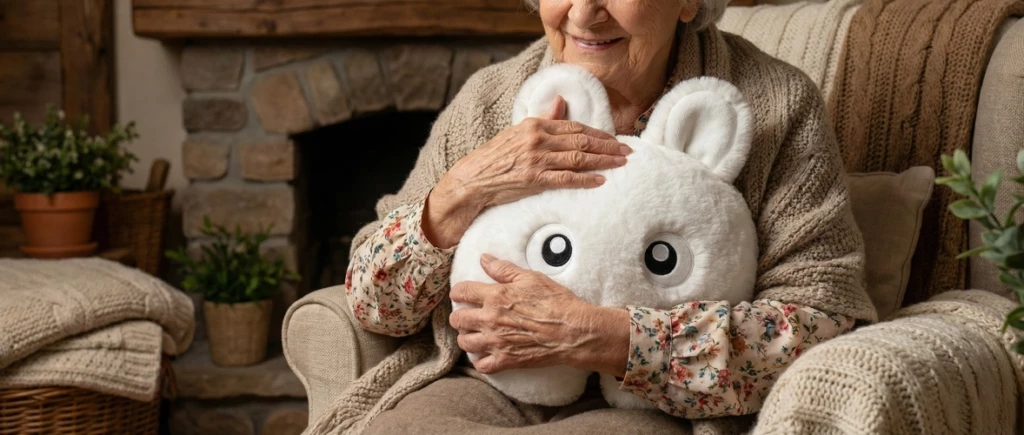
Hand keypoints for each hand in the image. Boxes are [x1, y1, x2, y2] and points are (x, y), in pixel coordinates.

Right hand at [422, 97, 630, 248]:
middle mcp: (538, 139)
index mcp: (535, 125)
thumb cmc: (496, 157)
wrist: (473, 178)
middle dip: (607, 146)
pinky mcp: (534, 179)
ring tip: (620, 163)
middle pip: (581, 141)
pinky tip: (600, 180)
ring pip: (578, 158)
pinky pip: (566, 178)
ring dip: (603, 161)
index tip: (615, 138)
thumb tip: (561, 101)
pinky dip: (585, 179)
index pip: (574, 126)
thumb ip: (543, 118)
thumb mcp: (518, 131)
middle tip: (626, 151)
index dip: (598, 133)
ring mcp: (537, 159)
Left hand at [448, 253, 630, 376]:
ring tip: (474, 334)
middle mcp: (490, 320)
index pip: (462, 292)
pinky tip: (485, 354)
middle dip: (459, 316)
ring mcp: (496, 342)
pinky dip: (480, 360)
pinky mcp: (505, 360)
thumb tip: (484, 258)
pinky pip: (481, 365)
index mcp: (495, 296)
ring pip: (465, 342)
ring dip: (467, 337)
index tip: (460, 294)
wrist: (572, 331)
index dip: (458, 292)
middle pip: (458, 319)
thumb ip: (503, 269)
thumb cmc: (555, 302)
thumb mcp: (531, 278)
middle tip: (467, 315)